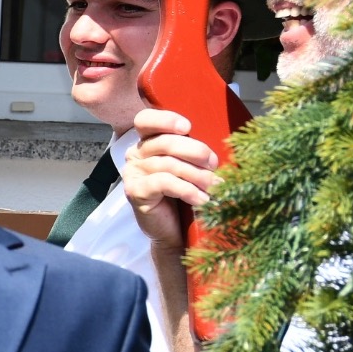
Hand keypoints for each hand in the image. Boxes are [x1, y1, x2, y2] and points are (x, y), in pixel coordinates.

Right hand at [123, 107, 220, 251]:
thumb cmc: (184, 196)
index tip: (188, 127)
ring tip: (214, 186)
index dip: (166, 120)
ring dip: (197, 175)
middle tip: (214, 164)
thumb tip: (220, 135)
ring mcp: (132, 173)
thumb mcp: (189, 166)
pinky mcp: (135, 192)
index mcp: (146, 143)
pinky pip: (164, 182)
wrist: (174, 232)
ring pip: (168, 164)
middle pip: (164, 142)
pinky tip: (201, 199)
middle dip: (195, 151)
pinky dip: (187, 190)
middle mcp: (135, 155)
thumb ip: (191, 150)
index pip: (146, 120)